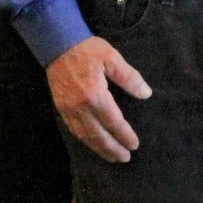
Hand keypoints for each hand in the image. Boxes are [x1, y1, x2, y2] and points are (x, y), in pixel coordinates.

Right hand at [45, 36, 152, 162]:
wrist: (57, 44)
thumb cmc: (87, 49)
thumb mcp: (112, 57)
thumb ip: (128, 77)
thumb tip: (145, 93)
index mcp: (95, 95)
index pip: (113, 122)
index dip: (125, 135)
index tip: (134, 144)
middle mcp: (80, 107)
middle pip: (98, 135)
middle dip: (113, 149)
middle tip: (125, 158)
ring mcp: (68, 110)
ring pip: (85, 136)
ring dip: (99, 149)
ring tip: (112, 157)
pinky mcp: (61, 108)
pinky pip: (74, 130)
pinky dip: (85, 140)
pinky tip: (92, 143)